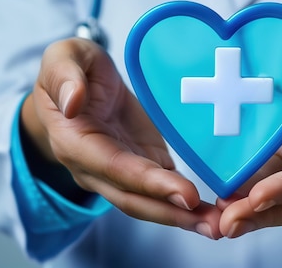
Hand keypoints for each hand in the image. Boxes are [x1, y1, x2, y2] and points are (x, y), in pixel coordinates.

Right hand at [21, 38, 221, 238]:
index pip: (114, 168)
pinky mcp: (141, 164)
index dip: (150, 184)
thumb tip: (72, 102)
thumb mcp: (62, 57)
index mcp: (75, 141)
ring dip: (184, 217)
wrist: (78, 82)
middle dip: (173, 214)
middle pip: (134, 197)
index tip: (186, 195)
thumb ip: (64, 77)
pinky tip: (212, 211)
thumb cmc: (70, 67)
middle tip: (215, 225)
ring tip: (219, 225)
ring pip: (150, 201)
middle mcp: (95, 167)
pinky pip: (162, 189)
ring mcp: (119, 170)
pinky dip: (186, 204)